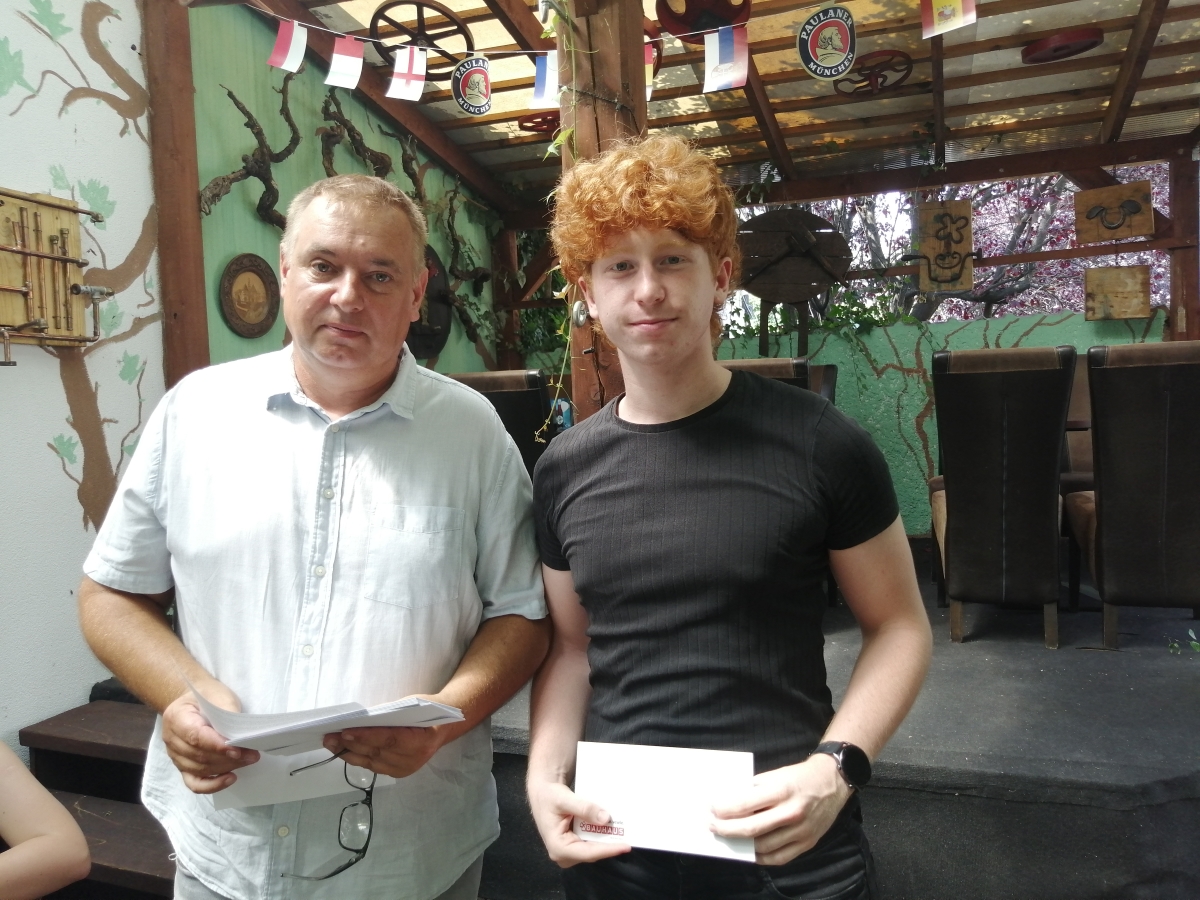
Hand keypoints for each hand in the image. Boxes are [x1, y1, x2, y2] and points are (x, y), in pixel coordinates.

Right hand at [161, 684, 258, 794]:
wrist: (194, 699)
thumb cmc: (207, 696)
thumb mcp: (219, 696)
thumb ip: (227, 714)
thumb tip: (239, 737)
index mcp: (176, 718)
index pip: (195, 737)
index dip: (216, 746)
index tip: (237, 750)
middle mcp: (171, 739)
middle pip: (199, 756)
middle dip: (228, 758)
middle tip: (253, 755)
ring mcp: (175, 756)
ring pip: (199, 770)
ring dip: (226, 768)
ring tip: (248, 761)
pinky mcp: (183, 766)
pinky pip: (194, 783)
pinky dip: (211, 785)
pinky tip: (230, 779)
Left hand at [324, 721, 445, 778]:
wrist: (444, 726)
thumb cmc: (427, 710)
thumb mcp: (410, 706)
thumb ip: (389, 715)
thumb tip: (360, 720)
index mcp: (421, 740)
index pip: (389, 739)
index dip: (366, 736)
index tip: (345, 732)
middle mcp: (414, 759)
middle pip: (377, 752)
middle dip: (351, 745)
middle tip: (329, 737)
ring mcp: (406, 769)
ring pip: (372, 762)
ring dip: (349, 753)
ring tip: (332, 744)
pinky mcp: (400, 773)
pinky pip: (375, 766)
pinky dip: (359, 758)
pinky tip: (345, 751)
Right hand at [527, 780, 630, 867]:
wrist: (543, 791)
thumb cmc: (549, 795)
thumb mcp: (564, 799)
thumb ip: (584, 808)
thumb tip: (605, 818)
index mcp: (558, 847)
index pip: (588, 852)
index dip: (607, 850)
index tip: (626, 846)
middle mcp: (563, 854)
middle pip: (592, 853)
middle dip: (609, 845)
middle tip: (630, 837)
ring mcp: (569, 851)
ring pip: (594, 849)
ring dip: (607, 840)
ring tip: (625, 832)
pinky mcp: (574, 844)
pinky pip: (591, 843)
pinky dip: (602, 836)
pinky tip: (614, 828)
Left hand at [710, 755, 851, 865]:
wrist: (833, 780)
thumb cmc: (800, 776)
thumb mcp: (775, 775)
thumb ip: (755, 790)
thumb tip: (731, 804)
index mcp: (781, 790)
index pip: (745, 804)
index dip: (725, 810)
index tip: (713, 810)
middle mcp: (791, 812)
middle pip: (751, 828)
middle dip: (727, 829)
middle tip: (714, 827)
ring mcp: (801, 830)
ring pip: (764, 846)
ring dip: (743, 844)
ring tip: (731, 838)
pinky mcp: (808, 842)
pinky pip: (780, 857)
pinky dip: (763, 857)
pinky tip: (752, 851)